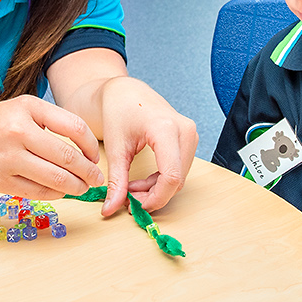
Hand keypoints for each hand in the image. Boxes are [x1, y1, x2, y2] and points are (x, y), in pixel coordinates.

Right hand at [0, 95, 104, 199]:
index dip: (92, 147)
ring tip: (82, 188)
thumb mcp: (18, 109)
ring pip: (56, 179)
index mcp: (28, 107)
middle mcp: (19, 131)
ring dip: (75, 187)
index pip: (76, 127)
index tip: (95, 157)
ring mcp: (8, 158)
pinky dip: (55, 194)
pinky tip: (60, 191)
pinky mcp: (0, 181)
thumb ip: (49, 123)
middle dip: (89, 172)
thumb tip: (84, 151)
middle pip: (69, 157)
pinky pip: (38, 192)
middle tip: (96, 179)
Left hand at [97, 77, 196, 215]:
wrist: (126, 92)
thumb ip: (116, 181)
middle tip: (128, 198)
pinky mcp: (189, 138)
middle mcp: (185, 130)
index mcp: (166, 128)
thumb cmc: (118, 111)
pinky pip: (180, 169)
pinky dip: (162, 180)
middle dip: (153, 195)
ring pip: (179, 177)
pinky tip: (143, 180)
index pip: (171, 177)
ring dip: (157, 189)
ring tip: (132, 187)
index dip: (154, 198)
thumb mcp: (114, 148)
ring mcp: (190, 134)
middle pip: (176, 180)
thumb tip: (110, 209)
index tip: (133, 205)